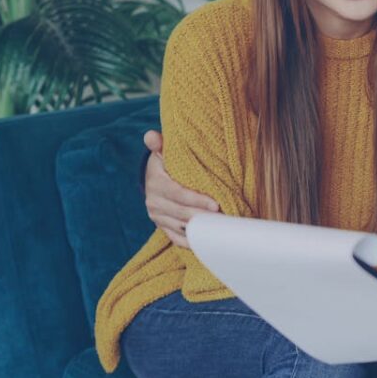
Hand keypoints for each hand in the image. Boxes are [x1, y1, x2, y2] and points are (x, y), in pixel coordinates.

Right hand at [143, 130, 218, 247]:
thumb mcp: (161, 151)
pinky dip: (192, 242)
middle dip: (204, 217)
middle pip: (182, 213)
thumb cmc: (164, 162)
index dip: (196, 200)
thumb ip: (158, 144)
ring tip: (221, 229)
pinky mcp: (162, 227)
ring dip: (201, 230)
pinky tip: (208, 241)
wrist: (152, 179)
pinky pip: (177, 238)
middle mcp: (154, 203)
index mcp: (155, 183)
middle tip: (225, 218)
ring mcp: (158, 217)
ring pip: (182, 227)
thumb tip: (151, 136)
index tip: (216, 204)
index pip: (178, 194)